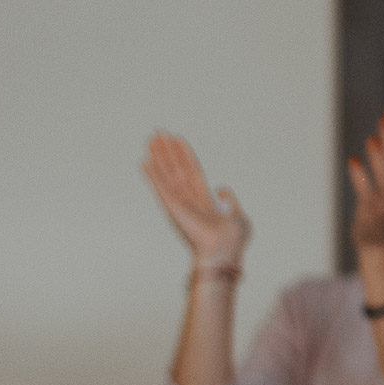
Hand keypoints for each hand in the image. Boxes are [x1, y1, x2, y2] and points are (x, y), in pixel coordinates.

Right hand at [145, 134, 253, 270]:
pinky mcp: (172, 207)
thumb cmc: (232, 238)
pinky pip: (161, 187)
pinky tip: (145, 162)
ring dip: (159, 156)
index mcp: (206, 199)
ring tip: (151, 140)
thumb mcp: (238, 213)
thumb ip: (230, 199)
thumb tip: (222, 188)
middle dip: (168, 151)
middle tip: (158, 134)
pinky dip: (152, 175)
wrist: (223, 250)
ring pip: (167, 173)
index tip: (177, 139)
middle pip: (177, 168)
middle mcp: (190, 198)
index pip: (193, 170)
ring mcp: (180, 201)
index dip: (185, 155)